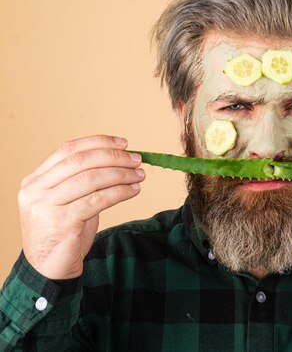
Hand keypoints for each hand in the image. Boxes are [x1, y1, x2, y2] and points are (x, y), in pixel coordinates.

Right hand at [17, 135, 144, 279]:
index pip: (68, 149)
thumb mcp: (67, 200)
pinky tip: (133, 190)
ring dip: (121, 174)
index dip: (98, 142)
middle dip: (113, 157)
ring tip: (139, 175)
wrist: (49, 268)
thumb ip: (81, 179)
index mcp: (35, 180)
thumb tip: (120, 157)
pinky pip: (98, 200)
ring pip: (91, 179)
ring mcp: (46, 206)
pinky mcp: (62, 222)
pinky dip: (120, 192)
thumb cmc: (63, 231)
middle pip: (81, 161)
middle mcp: (36, 190)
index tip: (124, 143)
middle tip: (137, 159)